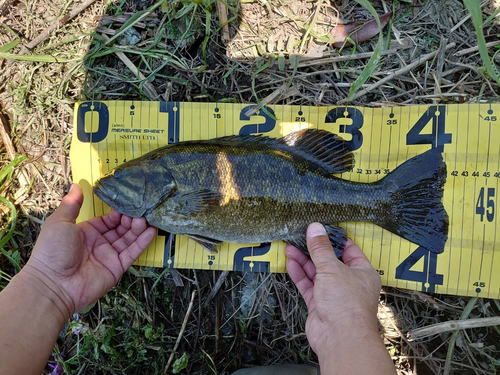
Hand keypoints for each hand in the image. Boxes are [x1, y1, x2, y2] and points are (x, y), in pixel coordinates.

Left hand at [23, 184, 155, 318]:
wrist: (53, 284)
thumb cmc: (53, 251)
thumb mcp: (60, 222)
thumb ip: (71, 204)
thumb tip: (76, 185)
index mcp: (86, 232)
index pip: (108, 219)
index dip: (119, 211)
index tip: (129, 202)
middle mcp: (99, 243)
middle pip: (121, 228)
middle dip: (130, 218)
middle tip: (139, 210)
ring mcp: (109, 256)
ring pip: (128, 239)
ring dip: (137, 228)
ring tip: (145, 218)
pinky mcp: (116, 268)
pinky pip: (132, 253)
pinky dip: (142, 243)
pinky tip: (150, 231)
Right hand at [286, 223, 381, 354]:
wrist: (340, 337)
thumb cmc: (346, 302)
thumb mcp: (332, 268)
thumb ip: (320, 248)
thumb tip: (315, 228)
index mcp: (362, 271)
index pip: (348, 249)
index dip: (334, 238)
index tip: (320, 228)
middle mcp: (349, 282)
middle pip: (330, 261)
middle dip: (314, 250)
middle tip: (299, 237)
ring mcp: (334, 294)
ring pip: (317, 273)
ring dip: (304, 261)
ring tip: (290, 247)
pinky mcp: (320, 304)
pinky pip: (309, 285)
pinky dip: (300, 275)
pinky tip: (291, 263)